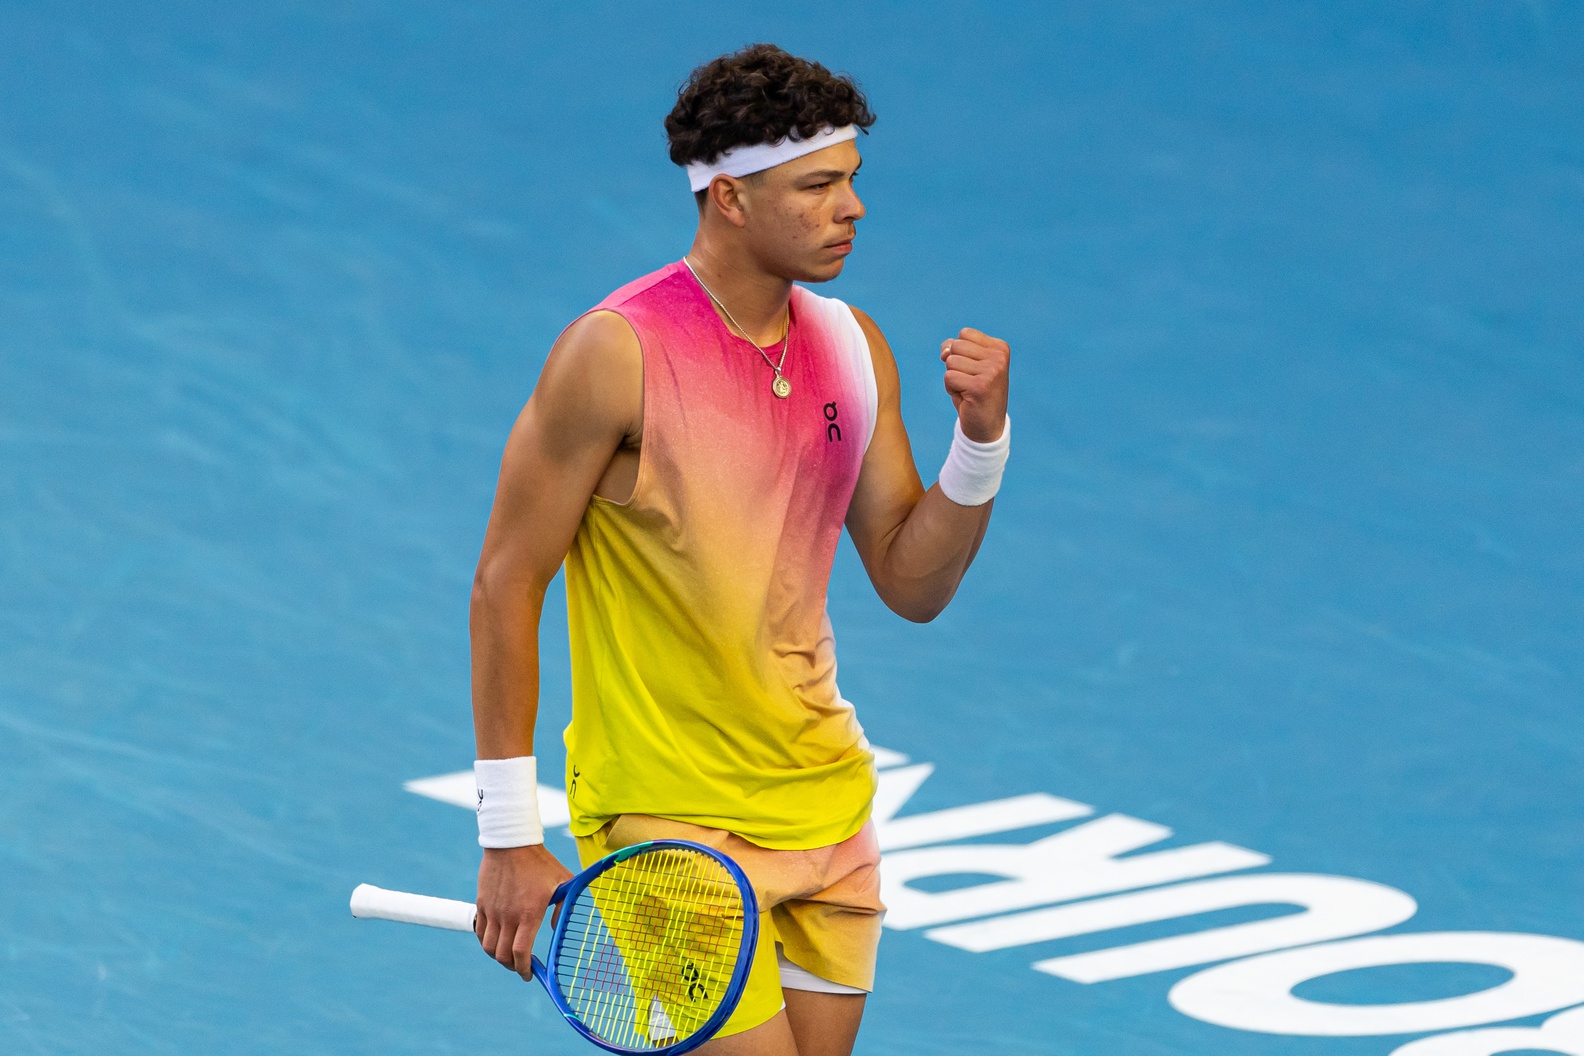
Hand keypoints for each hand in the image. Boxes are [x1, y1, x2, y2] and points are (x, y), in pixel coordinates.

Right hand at [475, 844, 574, 979]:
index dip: (525, 969)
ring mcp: (492, 910)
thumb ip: (563, 906)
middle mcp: (508, 915)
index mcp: (529, 913)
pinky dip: (487, 942)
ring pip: (489, 947)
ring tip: (508, 957)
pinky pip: (481, 932)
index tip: (530, 975)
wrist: (511, 843)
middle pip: (503, 956)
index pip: (521, 953)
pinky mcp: (482, 904)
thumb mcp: (563, 881)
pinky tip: (497, 941)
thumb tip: (556, 929)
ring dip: (498, 957)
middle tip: (521, 967)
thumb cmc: (541, 862)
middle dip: (513, 967)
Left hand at [940, 328, 1009, 442]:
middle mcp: (999, 357)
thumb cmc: (975, 393)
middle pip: (956, 346)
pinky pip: (948, 377)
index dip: (960, 353)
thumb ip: (954, 349)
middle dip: (955, 365)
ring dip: (953, 378)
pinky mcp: (980, 386)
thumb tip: (945, 352)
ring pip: (951, 361)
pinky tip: (966, 398)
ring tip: (968, 390)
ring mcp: (992, 371)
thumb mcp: (967, 364)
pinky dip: (951, 389)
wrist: (987, 426)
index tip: (974, 370)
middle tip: (970, 382)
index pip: (964, 334)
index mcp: (1000, 348)